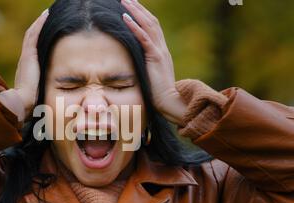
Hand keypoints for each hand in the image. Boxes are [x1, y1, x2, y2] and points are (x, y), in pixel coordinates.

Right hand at [0, 9, 48, 118]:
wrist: (22, 105)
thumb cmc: (32, 106)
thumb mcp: (40, 97)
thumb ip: (44, 94)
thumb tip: (57, 103)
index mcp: (27, 71)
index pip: (33, 51)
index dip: (39, 41)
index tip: (46, 33)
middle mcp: (25, 62)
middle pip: (32, 40)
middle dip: (39, 28)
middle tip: (47, 17)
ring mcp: (26, 58)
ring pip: (32, 35)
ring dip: (40, 23)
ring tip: (48, 13)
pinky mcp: (28, 55)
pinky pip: (34, 35)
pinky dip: (39, 24)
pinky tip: (46, 15)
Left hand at [121, 0, 187, 125]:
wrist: (170, 102)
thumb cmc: (158, 94)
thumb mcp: (151, 76)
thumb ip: (145, 67)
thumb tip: (134, 65)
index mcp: (161, 51)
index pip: (152, 28)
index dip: (143, 16)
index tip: (132, 7)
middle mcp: (162, 48)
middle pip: (151, 21)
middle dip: (138, 8)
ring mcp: (160, 52)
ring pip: (148, 25)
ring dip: (135, 11)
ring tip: (124, 1)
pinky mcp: (155, 58)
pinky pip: (144, 38)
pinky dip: (134, 26)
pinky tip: (125, 17)